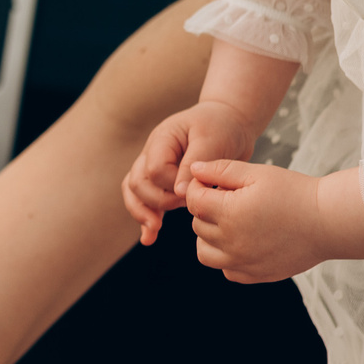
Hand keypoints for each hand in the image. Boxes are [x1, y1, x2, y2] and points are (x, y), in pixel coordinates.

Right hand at [123, 102, 257, 244]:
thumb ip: (193, 164)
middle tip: (183, 206)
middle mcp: (151, 152)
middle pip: (138, 183)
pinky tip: (149, 238)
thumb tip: (178, 193)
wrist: (229, 124)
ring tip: (154, 230)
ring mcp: (152, 166)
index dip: (172, 185)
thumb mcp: (213, 140)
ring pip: (134, 192)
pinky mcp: (161, 181)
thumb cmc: (222, 127)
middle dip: (158, 200)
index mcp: (162, 138)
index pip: (155, 170)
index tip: (194, 190)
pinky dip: (145, 219)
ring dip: (143, 212)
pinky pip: (143, 200)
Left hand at [179, 159, 333, 282]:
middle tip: (227, 198)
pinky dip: (227, 257)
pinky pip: (226, 270)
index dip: (198, 188)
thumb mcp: (258, 173)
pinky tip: (243, 241)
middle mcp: (231, 242)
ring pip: (204, 252)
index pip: (193, 201)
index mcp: (229, 213)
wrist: (329, 221)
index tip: (212, 183)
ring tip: (229, 221)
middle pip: (198, 225)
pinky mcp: (255, 274)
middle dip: (205, 209)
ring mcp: (242, 262)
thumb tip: (194, 169)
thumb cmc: (295, 192)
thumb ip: (221, 170)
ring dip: (209, 236)